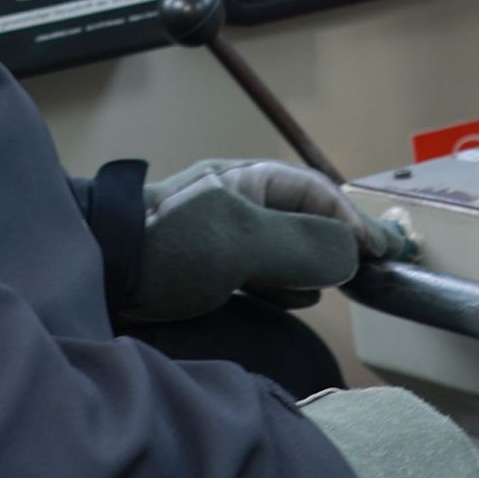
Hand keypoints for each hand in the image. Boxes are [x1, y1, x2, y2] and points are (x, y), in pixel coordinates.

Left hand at [134, 159, 396, 321]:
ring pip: (283, 246)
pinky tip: (301, 297)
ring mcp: (221, 234)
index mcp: (247, 180)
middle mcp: (237, 201)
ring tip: (340, 283)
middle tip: (367, 268)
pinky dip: (286, 282)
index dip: (351, 219)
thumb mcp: (243, 241)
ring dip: (313, 263)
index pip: (315, 192)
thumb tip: (349, 254)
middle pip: (302, 217)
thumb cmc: (171, 247)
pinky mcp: (207, 267)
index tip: (377, 252)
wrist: (101, 270)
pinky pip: (261, 270)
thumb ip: (301, 246)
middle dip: (336, 240)